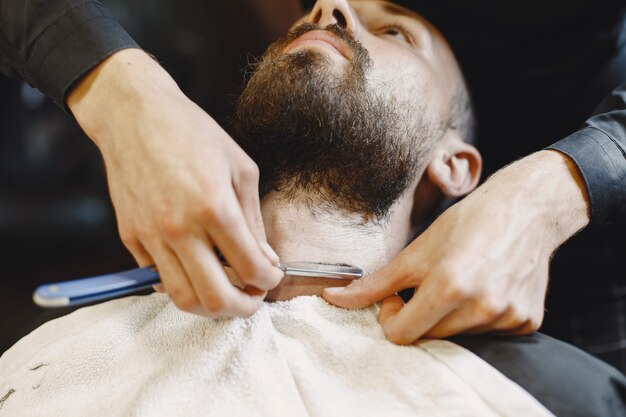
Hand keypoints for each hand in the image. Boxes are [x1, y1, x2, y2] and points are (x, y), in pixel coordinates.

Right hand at [68, 49, 283, 316]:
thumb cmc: (194, 134)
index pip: (250, 268)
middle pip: (215, 298)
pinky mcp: (130, 238)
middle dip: (243, 308)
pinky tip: (196, 268)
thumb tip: (265, 260)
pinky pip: (157, 278)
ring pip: (182, 298)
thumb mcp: (241, 169)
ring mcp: (151, 236)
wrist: (134, 115)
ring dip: (210, 306)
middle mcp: (180, 229)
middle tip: (253, 297)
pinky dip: (181, 282)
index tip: (272, 276)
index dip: (269, 280)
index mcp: (215, 208)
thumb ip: (254, 221)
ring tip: (227, 291)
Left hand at [323, 151, 589, 343]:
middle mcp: (482, 307)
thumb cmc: (467, 223)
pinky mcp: (527, 322)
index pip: (402, 334)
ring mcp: (507, 317)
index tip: (396, 296)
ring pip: (458, 338)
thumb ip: (375, 282)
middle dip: (419, 315)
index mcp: (450, 286)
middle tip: (428, 286)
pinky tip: (486, 287)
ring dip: (449, 318)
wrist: (527, 209)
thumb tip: (332, 298)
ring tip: (462, 282)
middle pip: (429, 338)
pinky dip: (478, 317)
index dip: (391, 316)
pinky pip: (488, 334)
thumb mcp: (417, 250)